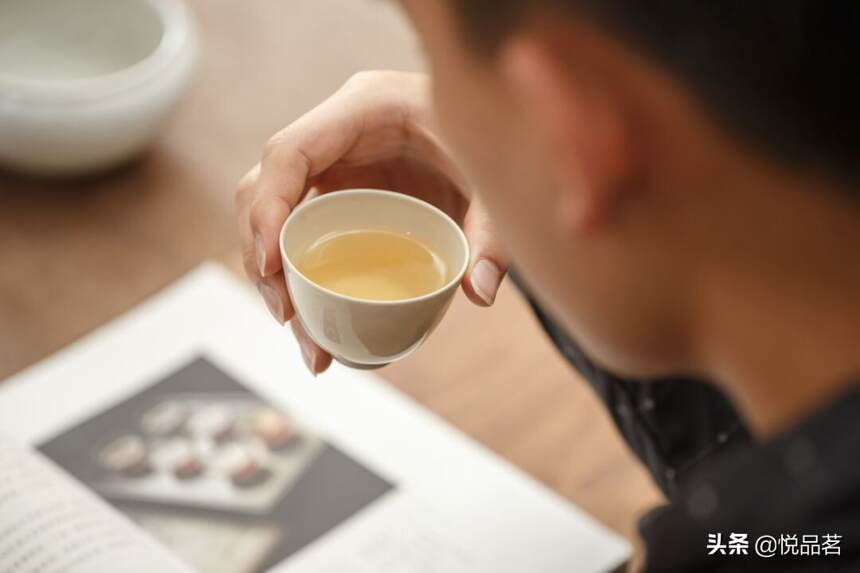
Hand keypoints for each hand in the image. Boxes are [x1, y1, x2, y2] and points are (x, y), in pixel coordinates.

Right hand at [236, 71, 507, 374]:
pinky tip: (317, 324)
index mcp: (364, 107)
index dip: (268, 208)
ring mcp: (333, 164)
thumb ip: (493, 230)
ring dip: (277, 278)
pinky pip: (301, 231)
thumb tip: (482, 293)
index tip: (272, 267)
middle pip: (265, 190)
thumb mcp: (495, 174)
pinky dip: (301, 277)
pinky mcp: (340, 192)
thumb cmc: (488, 133)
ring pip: (278, 217)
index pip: (289, 153)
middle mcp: (335, 134)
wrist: (494, 124)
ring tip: (310, 344)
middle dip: (264, 257)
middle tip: (288, 318)